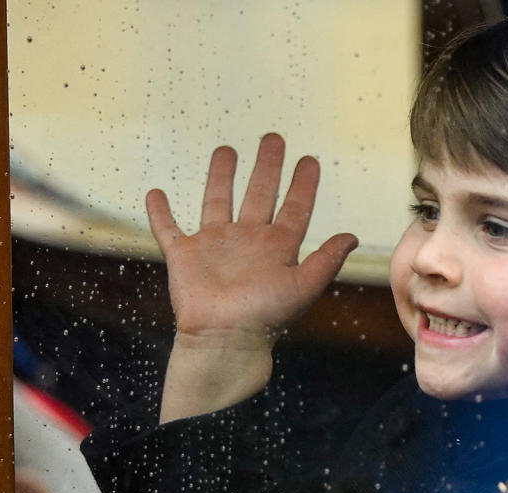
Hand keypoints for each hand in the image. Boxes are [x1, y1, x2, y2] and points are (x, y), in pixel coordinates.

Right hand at [147, 133, 357, 350]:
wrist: (224, 339)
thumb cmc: (265, 317)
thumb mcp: (304, 286)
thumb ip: (327, 260)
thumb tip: (352, 236)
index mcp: (276, 248)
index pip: (295, 208)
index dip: (303, 184)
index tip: (310, 160)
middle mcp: (247, 241)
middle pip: (259, 194)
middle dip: (267, 167)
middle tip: (273, 139)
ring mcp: (214, 246)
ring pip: (217, 201)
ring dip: (221, 176)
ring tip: (226, 150)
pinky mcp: (184, 256)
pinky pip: (168, 229)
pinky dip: (160, 212)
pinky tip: (155, 193)